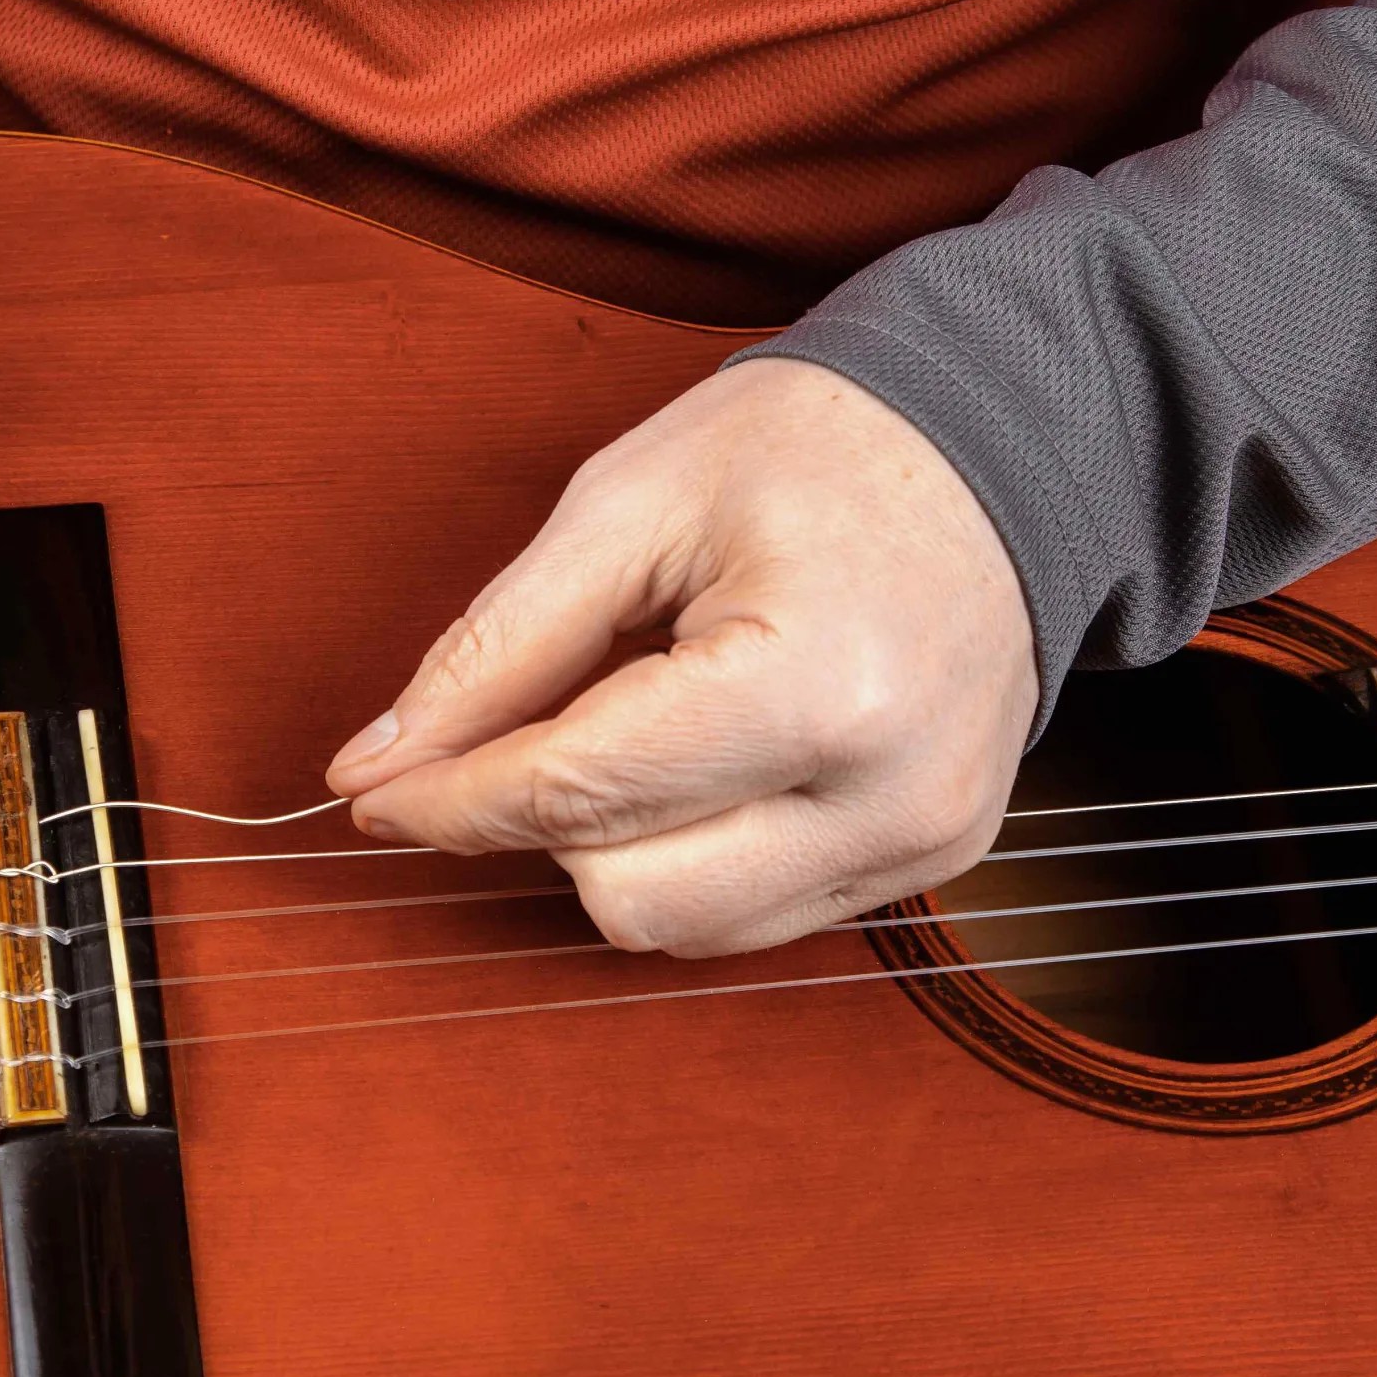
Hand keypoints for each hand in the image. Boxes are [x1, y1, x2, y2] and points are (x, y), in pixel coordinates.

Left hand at [326, 357, 1038, 955]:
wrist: (1004, 446)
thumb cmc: (818, 449)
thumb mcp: (629, 505)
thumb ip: (496, 647)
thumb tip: (374, 766)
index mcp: (820, 681)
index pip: (579, 794)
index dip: (450, 799)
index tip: (371, 790)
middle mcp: (889, 792)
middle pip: (624, 895)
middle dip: (539, 824)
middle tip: (527, 724)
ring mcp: (923, 844)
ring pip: (681, 930)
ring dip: (612, 848)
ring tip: (642, 718)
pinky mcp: (930, 866)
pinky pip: (749, 919)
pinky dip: (687, 857)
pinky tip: (705, 757)